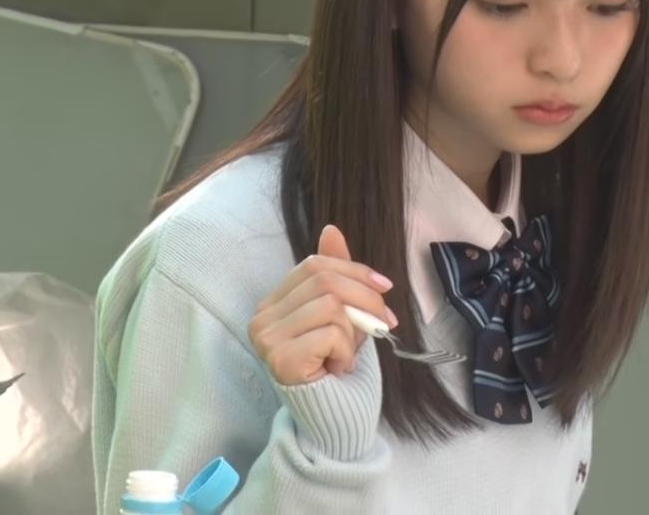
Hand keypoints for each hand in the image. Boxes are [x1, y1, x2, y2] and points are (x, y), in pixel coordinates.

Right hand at [248, 224, 400, 384]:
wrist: (331, 418)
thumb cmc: (335, 365)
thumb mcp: (342, 315)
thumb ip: (335, 276)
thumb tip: (331, 230)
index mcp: (274, 303)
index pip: (315, 265)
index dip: (355, 270)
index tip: (385, 286)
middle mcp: (262, 318)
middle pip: (326, 281)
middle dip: (365, 298)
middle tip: (385, 321)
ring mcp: (267, 339)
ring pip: (331, 306)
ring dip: (355, 332)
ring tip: (347, 353)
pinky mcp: (281, 360)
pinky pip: (331, 334)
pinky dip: (347, 351)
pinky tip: (338, 368)